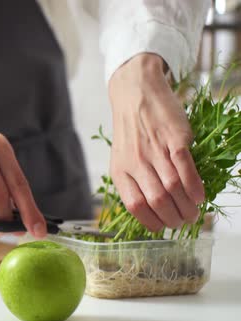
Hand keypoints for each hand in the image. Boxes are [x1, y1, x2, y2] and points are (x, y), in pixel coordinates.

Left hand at [108, 53, 204, 230]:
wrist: (136, 93)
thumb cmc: (132, 130)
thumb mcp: (123, 157)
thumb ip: (134, 179)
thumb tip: (152, 208)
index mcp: (120, 170)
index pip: (134, 205)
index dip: (151, 221)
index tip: (162, 227)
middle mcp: (135, 163)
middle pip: (156, 200)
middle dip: (172, 218)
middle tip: (183, 222)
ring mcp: (155, 151)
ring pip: (172, 188)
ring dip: (186, 207)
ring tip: (193, 213)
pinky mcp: (173, 139)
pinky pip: (185, 168)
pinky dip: (194, 187)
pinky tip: (199, 197)